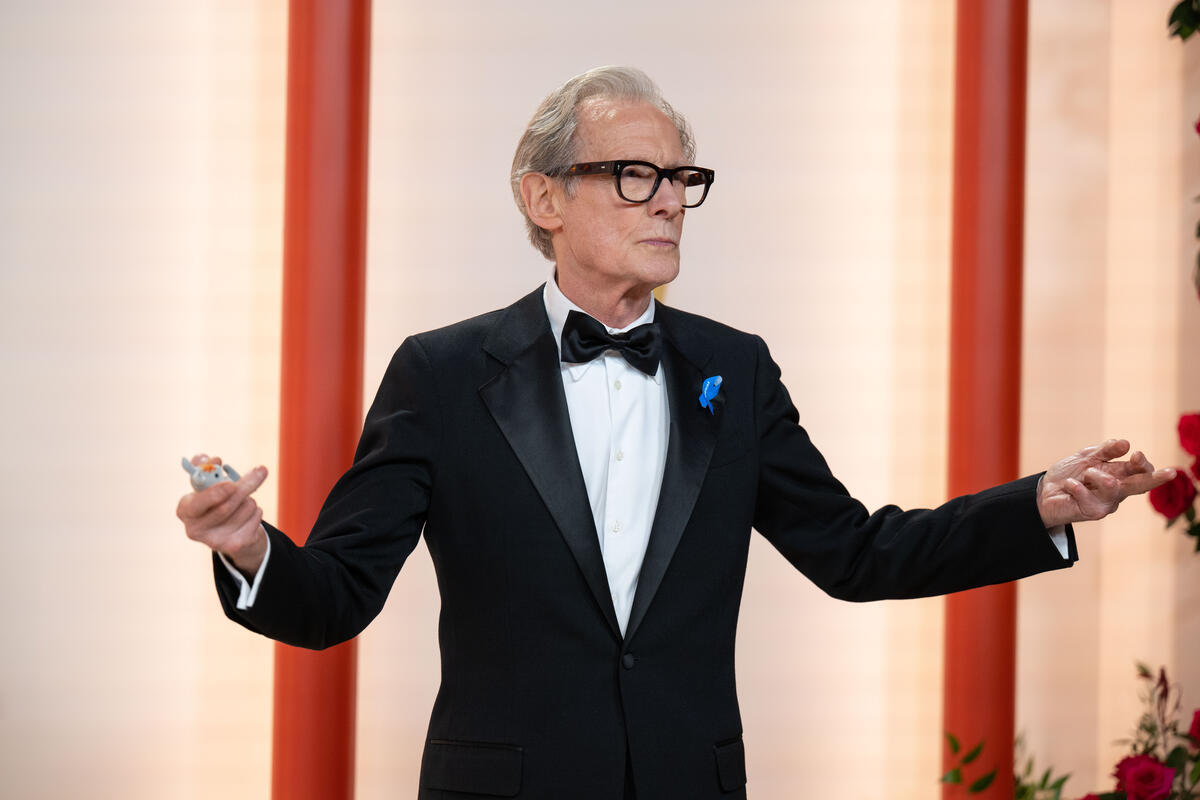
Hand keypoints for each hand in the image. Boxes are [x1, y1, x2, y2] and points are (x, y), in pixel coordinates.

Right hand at [177, 453, 268, 575]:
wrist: (229, 529)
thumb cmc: (215, 499)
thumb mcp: (209, 482)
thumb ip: (207, 467)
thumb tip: (212, 459)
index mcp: (184, 510)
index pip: (196, 504)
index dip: (214, 494)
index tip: (231, 484)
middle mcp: (195, 529)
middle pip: (225, 507)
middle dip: (245, 486)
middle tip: (261, 470)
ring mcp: (214, 541)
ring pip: (244, 509)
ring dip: (250, 498)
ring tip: (243, 500)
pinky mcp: (233, 546)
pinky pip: (255, 520)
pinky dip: (257, 512)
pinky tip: (248, 514)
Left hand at [1037, 439, 1176, 527]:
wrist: (1043, 493)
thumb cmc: (1068, 475)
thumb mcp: (1085, 457)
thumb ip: (1104, 451)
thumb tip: (1125, 444)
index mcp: (1119, 475)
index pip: (1139, 471)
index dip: (1143, 464)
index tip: (1137, 455)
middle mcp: (1117, 491)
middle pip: (1140, 485)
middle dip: (1155, 478)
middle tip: (1169, 473)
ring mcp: (1106, 503)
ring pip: (1113, 487)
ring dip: (1096, 475)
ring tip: (1085, 474)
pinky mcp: (1092, 512)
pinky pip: (1088, 496)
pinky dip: (1076, 486)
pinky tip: (1069, 485)